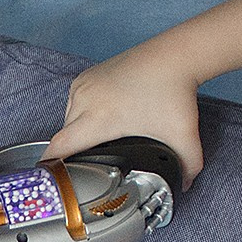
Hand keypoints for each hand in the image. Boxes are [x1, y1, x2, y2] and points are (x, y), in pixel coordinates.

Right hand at [42, 41, 204, 184]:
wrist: (174, 56)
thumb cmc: (174, 91)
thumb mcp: (184, 137)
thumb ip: (188, 167)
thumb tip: (187, 185)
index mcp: (100, 119)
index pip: (59, 147)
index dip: (53, 166)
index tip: (53, 179)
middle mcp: (85, 100)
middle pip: (64, 137)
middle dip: (71, 152)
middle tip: (88, 164)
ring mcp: (83, 85)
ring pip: (67, 119)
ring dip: (77, 131)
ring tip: (99, 138)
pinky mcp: (85, 76)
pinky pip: (72, 103)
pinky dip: (81, 114)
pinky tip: (100, 117)